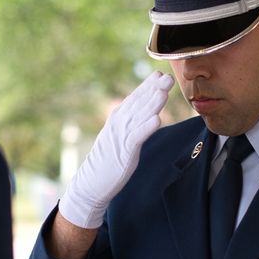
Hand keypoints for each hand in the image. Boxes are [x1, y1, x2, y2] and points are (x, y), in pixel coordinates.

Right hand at [58, 71, 172, 227]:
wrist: (91, 183)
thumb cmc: (107, 161)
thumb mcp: (119, 137)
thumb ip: (130, 124)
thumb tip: (144, 113)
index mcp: (117, 119)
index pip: (134, 99)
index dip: (147, 86)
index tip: (160, 75)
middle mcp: (118, 124)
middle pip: (138, 104)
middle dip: (153, 90)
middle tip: (168, 77)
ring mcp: (120, 137)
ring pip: (139, 116)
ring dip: (152, 104)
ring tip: (163, 91)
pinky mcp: (123, 152)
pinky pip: (137, 137)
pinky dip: (146, 128)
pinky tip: (157, 120)